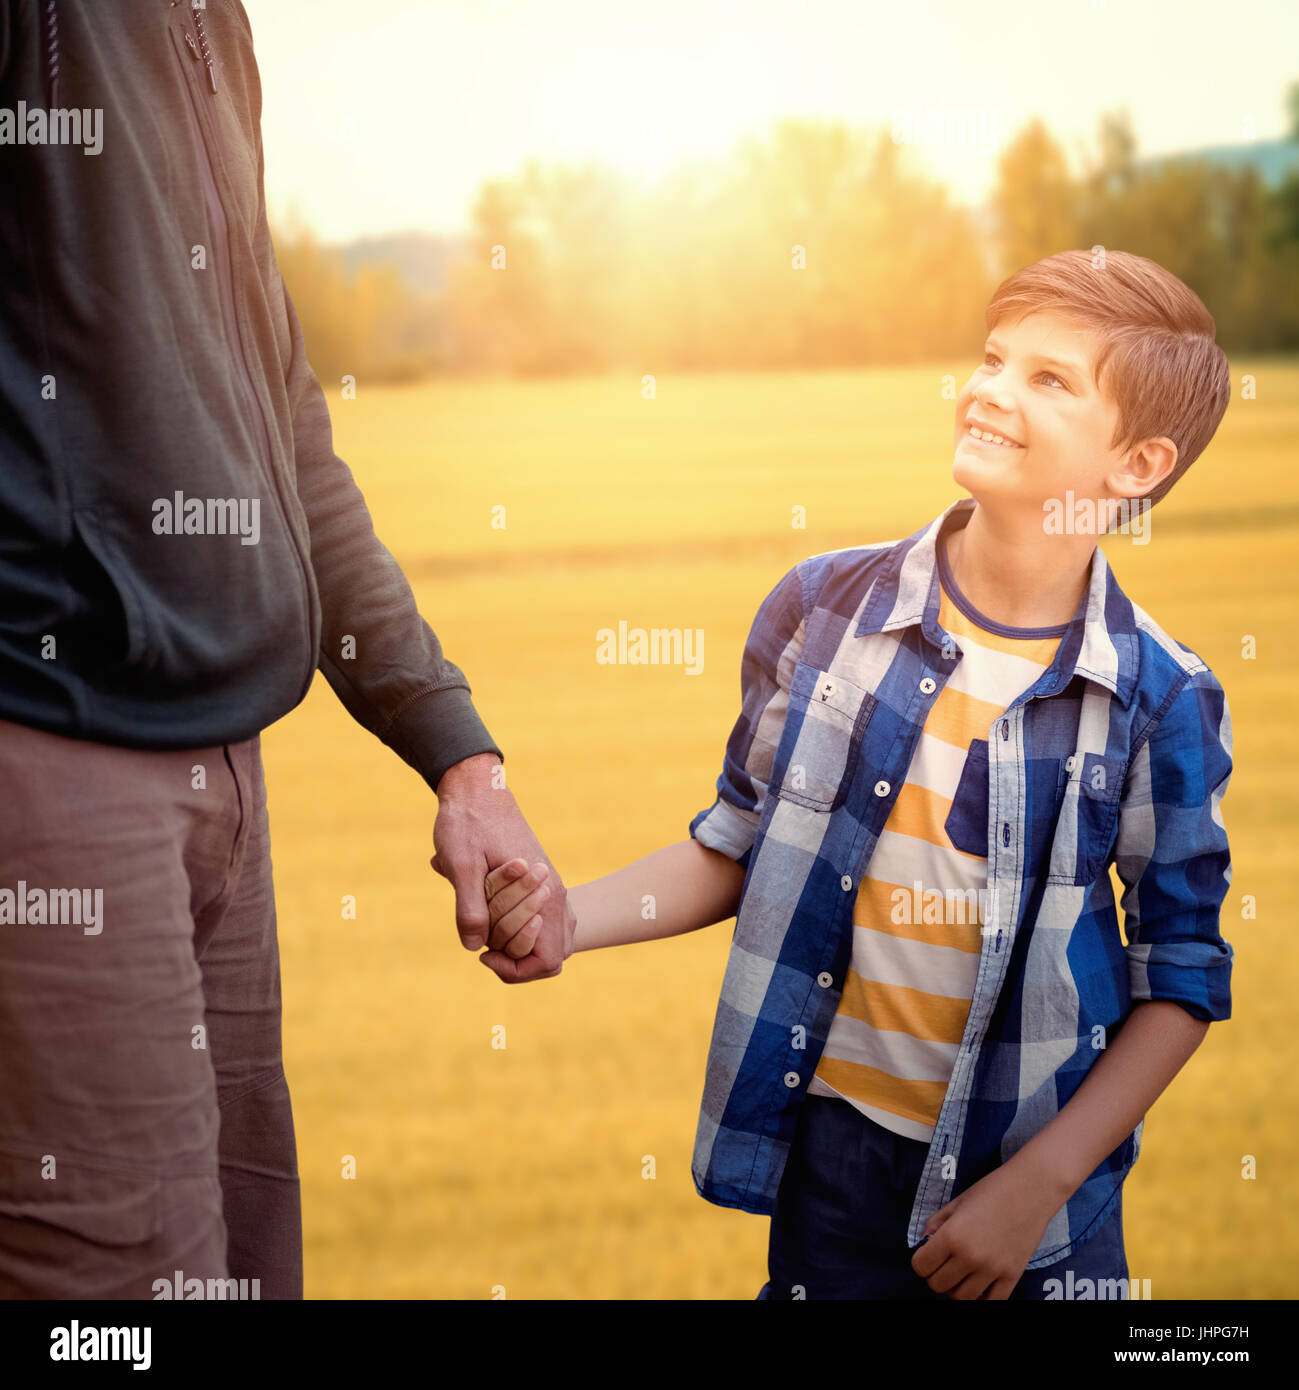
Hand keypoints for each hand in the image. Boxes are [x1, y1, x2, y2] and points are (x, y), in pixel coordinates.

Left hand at [431, 753, 575, 981]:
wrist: (478, 790)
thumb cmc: (468, 824)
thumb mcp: (461, 866)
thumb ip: (470, 909)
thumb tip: (475, 948)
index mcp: (544, 893)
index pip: (549, 961)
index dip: (516, 970)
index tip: (484, 954)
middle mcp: (556, 893)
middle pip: (553, 956)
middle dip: (516, 958)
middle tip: (483, 939)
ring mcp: (552, 888)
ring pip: (551, 939)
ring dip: (519, 943)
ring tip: (488, 928)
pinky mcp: (543, 883)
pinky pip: (543, 921)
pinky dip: (519, 926)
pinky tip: (491, 910)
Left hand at [909, 1157, 1064, 1299]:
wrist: (1032, 1189)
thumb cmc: (992, 1190)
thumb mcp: (957, 1202)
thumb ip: (936, 1224)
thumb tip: (923, 1243)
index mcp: (952, 1236)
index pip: (920, 1266)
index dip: (920, 1261)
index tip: (928, 1253)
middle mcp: (970, 1257)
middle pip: (937, 1285)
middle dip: (935, 1275)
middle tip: (943, 1263)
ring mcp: (993, 1270)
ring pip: (962, 1298)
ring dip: (956, 1288)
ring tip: (961, 1273)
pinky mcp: (1013, 1276)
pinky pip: (992, 1302)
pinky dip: (982, 1297)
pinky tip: (980, 1283)